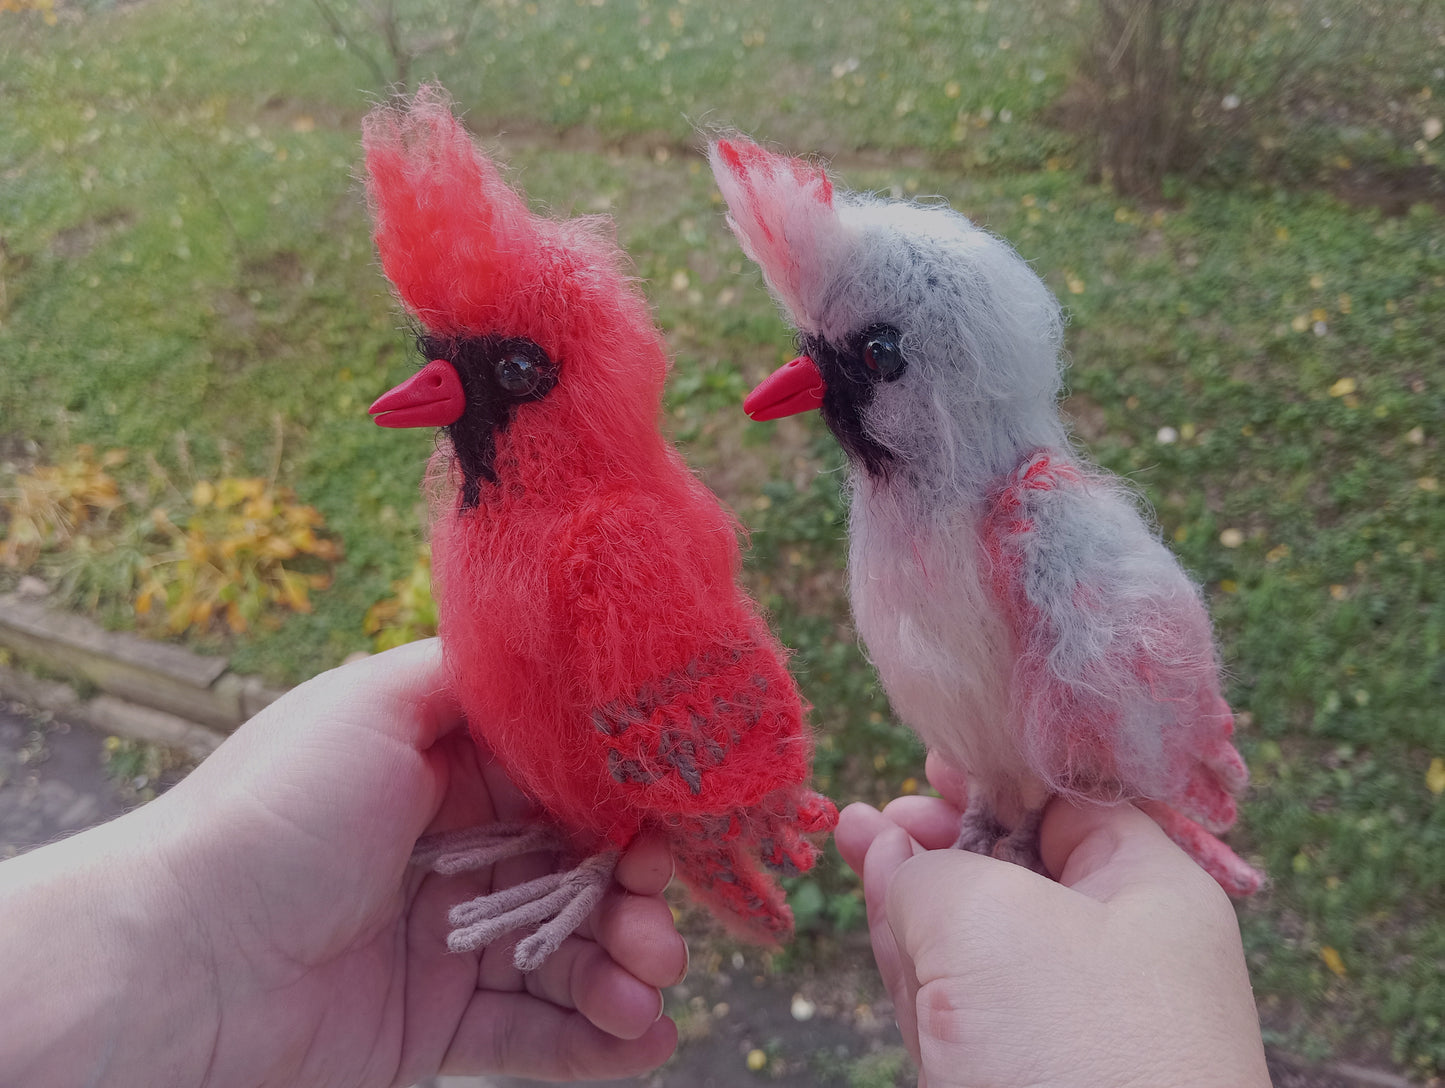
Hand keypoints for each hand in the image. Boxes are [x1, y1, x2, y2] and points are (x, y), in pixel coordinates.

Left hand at [0, 638, 682, 1086]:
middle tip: (660, 918)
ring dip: (626, 968)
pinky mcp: (439, 1025)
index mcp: (447, 771)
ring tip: (651, 980)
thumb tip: (558, 660)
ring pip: (569, 955)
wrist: (180, 962)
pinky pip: (536, 1033)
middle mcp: (457, 853)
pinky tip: (644, 1035)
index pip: (565, 783)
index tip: (674, 816)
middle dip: (636, 894)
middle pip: (581, 872)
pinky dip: (598, 1039)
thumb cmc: (276, 814)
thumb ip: (475, 678)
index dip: (624, 801)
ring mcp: (450, 944)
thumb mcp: (374, 703)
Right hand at [835, 754, 1269, 1087]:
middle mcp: (1115, 952)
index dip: (997, 777)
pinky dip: (914, 955)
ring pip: (974, 934)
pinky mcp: (1016, 1072)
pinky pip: (958, 998)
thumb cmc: (1069, 1045)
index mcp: (1148, 892)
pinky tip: (879, 904)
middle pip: (1014, 867)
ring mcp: (1063, 1020)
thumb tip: (891, 850)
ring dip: (913, 889)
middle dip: (938, 835)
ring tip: (854, 836)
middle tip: (874, 814)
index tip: (931, 760)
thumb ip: (929, 869)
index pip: (1072, 805)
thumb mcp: (990, 919)